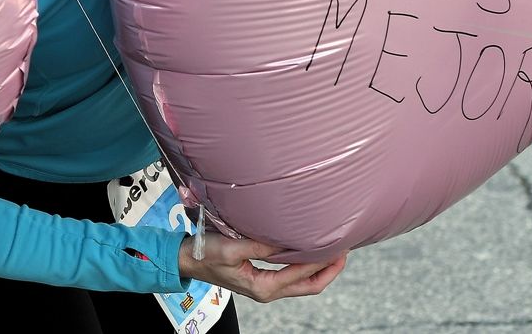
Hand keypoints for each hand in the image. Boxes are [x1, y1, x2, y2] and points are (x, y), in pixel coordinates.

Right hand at [177, 235, 347, 303]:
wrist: (187, 259)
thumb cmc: (204, 254)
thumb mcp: (231, 248)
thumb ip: (260, 246)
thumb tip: (287, 240)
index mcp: (263, 287)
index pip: (302, 276)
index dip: (322, 261)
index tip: (336, 246)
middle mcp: (267, 290)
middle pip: (309, 286)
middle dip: (329, 270)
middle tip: (344, 252)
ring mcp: (265, 285)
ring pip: (302, 282)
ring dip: (319, 268)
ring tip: (331, 250)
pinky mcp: (261, 277)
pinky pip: (291, 274)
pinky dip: (303, 264)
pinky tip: (307, 250)